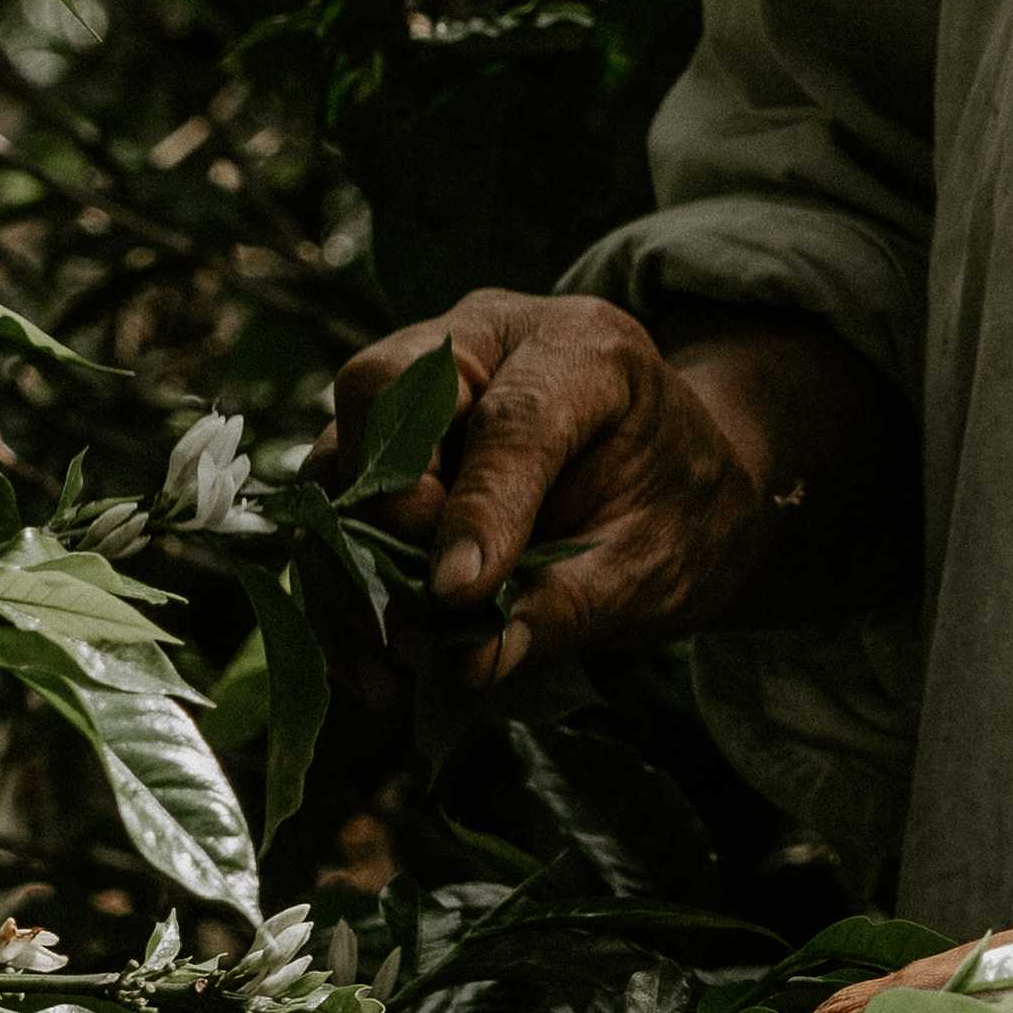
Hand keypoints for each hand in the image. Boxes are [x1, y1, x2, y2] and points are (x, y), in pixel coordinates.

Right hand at [323, 289, 917, 690]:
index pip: (511, 415)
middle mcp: (482, 341)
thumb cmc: (681, 513)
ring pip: (339, 452)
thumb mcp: (659, 561)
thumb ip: (574, 603)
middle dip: (390, 520)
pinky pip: (332, 510)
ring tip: (396, 662)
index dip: (478, 507)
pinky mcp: (382, 444)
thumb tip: (475, 663)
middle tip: (425, 622)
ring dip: (349, 563)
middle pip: (383, 396)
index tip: (458, 595)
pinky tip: (379, 671)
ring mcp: (418, 387)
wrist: (678, 493)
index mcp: (582, 345)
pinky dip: (342, 589)